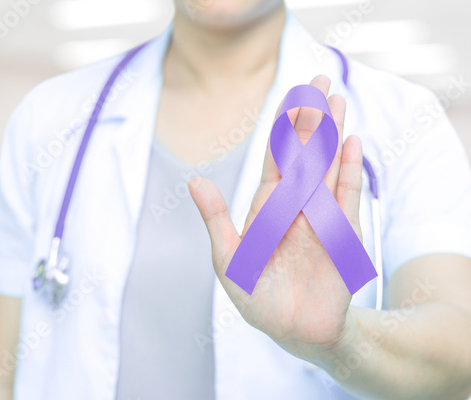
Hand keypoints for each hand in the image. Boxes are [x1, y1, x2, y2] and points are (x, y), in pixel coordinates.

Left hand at [189, 75, 363, 362]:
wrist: (294, 332)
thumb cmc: (258, 298)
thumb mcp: (229, 259)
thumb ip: (215, 219)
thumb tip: (194, 180)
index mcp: (267, 208)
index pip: (276, 158)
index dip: (283, 128)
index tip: (291, 97)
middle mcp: (295, 205)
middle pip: (304, 153)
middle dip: (311, 118)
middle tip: (319, 80)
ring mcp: (320, 216)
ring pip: (327, 167)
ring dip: (332, 135)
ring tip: (338, 101)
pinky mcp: (343, 235)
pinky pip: (348, 197)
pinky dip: (350, 171)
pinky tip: (351, 144)